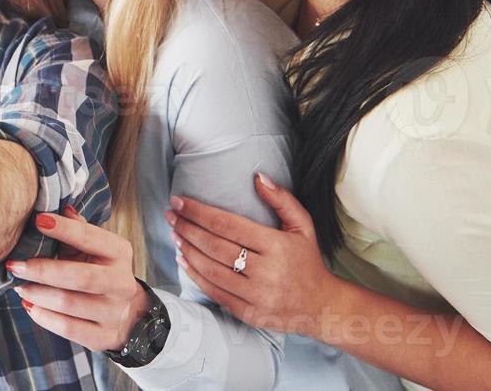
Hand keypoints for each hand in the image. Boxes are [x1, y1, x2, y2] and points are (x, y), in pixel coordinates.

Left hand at [6, 207, 149, 351]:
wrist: (130, 314)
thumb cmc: (102, 272)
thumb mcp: (97, 249)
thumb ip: (79, 229)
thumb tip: (61, 207)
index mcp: (119, 253)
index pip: (91, 238)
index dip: (64, 230)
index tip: (38, 220)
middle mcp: (120, 283)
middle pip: (80, 277)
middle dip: (43, 270)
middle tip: (15, 265)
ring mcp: (113, 312)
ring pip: (70, 303)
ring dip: (38, 294)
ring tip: (19, 286)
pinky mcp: (104, 337)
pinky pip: (69, 328)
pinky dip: (44, 317)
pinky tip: (30, 305)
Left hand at [169, 174, 338, 334]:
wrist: (321, 306)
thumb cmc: (307, 261)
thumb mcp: (303, 225)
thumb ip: (281, 199)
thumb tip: (257, 177)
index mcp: (276, 246)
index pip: (227, 224)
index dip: (198, 212)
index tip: (179, 202)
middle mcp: (265, 272)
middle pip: (214, 246)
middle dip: (187, 227)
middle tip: (170, 215)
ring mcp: (256, 295)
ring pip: (210, 269)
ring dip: (187, 250)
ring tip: (175, 234)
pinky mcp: (248, 313)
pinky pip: (214, 292)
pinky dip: (195, 275)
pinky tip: (183, 259)